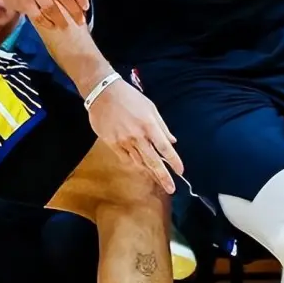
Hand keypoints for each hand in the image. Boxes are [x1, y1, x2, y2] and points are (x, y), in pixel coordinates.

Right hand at [86, 79, 183, 193]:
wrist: (103, 93)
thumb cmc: (129, 97)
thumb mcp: (150, 107)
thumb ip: (162, 126)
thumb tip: (172, 141)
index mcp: (149, 125)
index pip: (165, 148)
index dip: (174, 161)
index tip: (180, 172)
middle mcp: (137, 136)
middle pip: (153, 161)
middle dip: (163, 177)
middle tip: (171, 189)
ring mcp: (123, 141)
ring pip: (139, 162)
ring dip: (149, 171)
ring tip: (157, 178)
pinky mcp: (112, 143)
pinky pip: (125, 159)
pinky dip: (134, 163)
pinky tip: (140, 166)